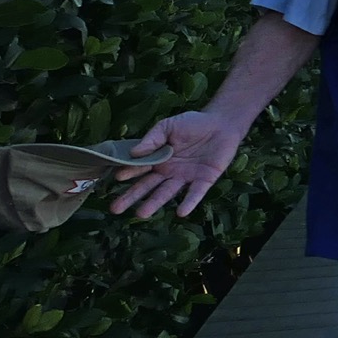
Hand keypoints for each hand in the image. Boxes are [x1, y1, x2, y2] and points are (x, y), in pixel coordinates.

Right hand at [110, 111, 245, 218]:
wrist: (221, 123)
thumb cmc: (192, 123)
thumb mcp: (168, 126)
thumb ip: (152, 138)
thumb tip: (133, 152)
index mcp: (157, 159)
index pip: (140, 169)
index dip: (130, 173)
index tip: (118, 177)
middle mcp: (168, 172)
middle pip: (148, 187)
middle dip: (132, 197)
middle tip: (115, 209)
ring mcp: (185, 177)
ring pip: (167, 193)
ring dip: (155, 203)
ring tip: (142, 214)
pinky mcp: (204, 180)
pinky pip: (195, 192)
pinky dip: (189, 202)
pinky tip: (181, 212)